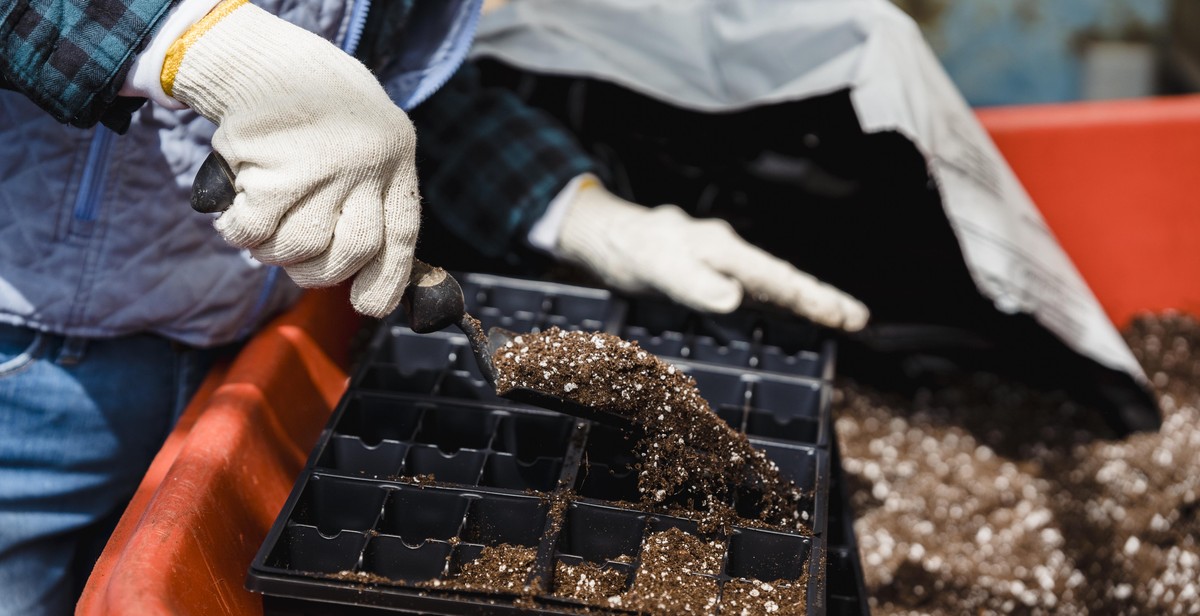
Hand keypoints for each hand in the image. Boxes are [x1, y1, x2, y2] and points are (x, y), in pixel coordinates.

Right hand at [165, 0, 419, 317]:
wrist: (267, 63)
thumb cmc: (318, 110)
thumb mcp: (368, 142)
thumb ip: (371, 197)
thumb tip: (362, 273)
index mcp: (395, 161)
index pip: (400, 238)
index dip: (385, 281)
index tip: (366, 305)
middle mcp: (367, 167)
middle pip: (352, 252)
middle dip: (319, 270)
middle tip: (296, 257)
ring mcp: (324, 170)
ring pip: (302, 247)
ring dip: (274, 251)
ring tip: (263, 227)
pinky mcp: (277, 171)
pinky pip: (258, 230)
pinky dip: (241, 233)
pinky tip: (236, 216)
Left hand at [556, 183, 869, 330]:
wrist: (605, 235)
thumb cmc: (632, 249)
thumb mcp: (658, 267)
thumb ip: (693, 282)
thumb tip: (734, 299)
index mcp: (722, 248)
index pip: (776, 277)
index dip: (810, 297)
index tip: (843, 314)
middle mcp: (729, 253)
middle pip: (784, 278)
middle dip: (821, 299)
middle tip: (858, 319)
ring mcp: (723, 263)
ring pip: (773, 284)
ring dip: (806, 302)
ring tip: (843, 319)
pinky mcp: (713, 274)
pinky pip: (755, 289)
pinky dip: (780, 302)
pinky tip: (794, 316)